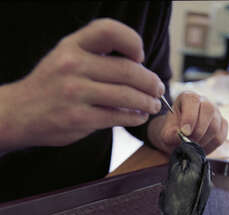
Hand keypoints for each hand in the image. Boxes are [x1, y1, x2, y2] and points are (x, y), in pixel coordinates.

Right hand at [0, 18, 163, 149]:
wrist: (20, 113)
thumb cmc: (51, 86)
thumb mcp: (66, 59)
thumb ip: (98, 59)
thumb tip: (139, 70)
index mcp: (72, 46)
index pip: (109, 31)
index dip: (132, 41)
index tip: (141, 56)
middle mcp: (73, 65)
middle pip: (128, 70)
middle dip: (151, 82)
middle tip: (159, 88)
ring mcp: (76, 93)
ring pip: (127, 96)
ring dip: (147, 102)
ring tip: (154, 105)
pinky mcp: (80, 118)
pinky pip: (117, 117)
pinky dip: (135, 117)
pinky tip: (140, 117)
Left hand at [148, 91, 227, 154]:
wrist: (180, 137)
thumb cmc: (173, 130)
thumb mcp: (167, 132)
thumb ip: (170, 134)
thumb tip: (179, 137)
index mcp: (188, 98)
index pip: (193, 101)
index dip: (190, 117)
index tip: (184, 132)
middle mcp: (205, 102)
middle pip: (208, 110)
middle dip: (198, 130)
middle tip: (189, 142)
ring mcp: (216, 113)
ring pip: (215, 126)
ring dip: (203, 140)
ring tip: (192, 146)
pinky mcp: (222, 125)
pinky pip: (220, 137)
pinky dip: (210, 146)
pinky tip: (200, 147)